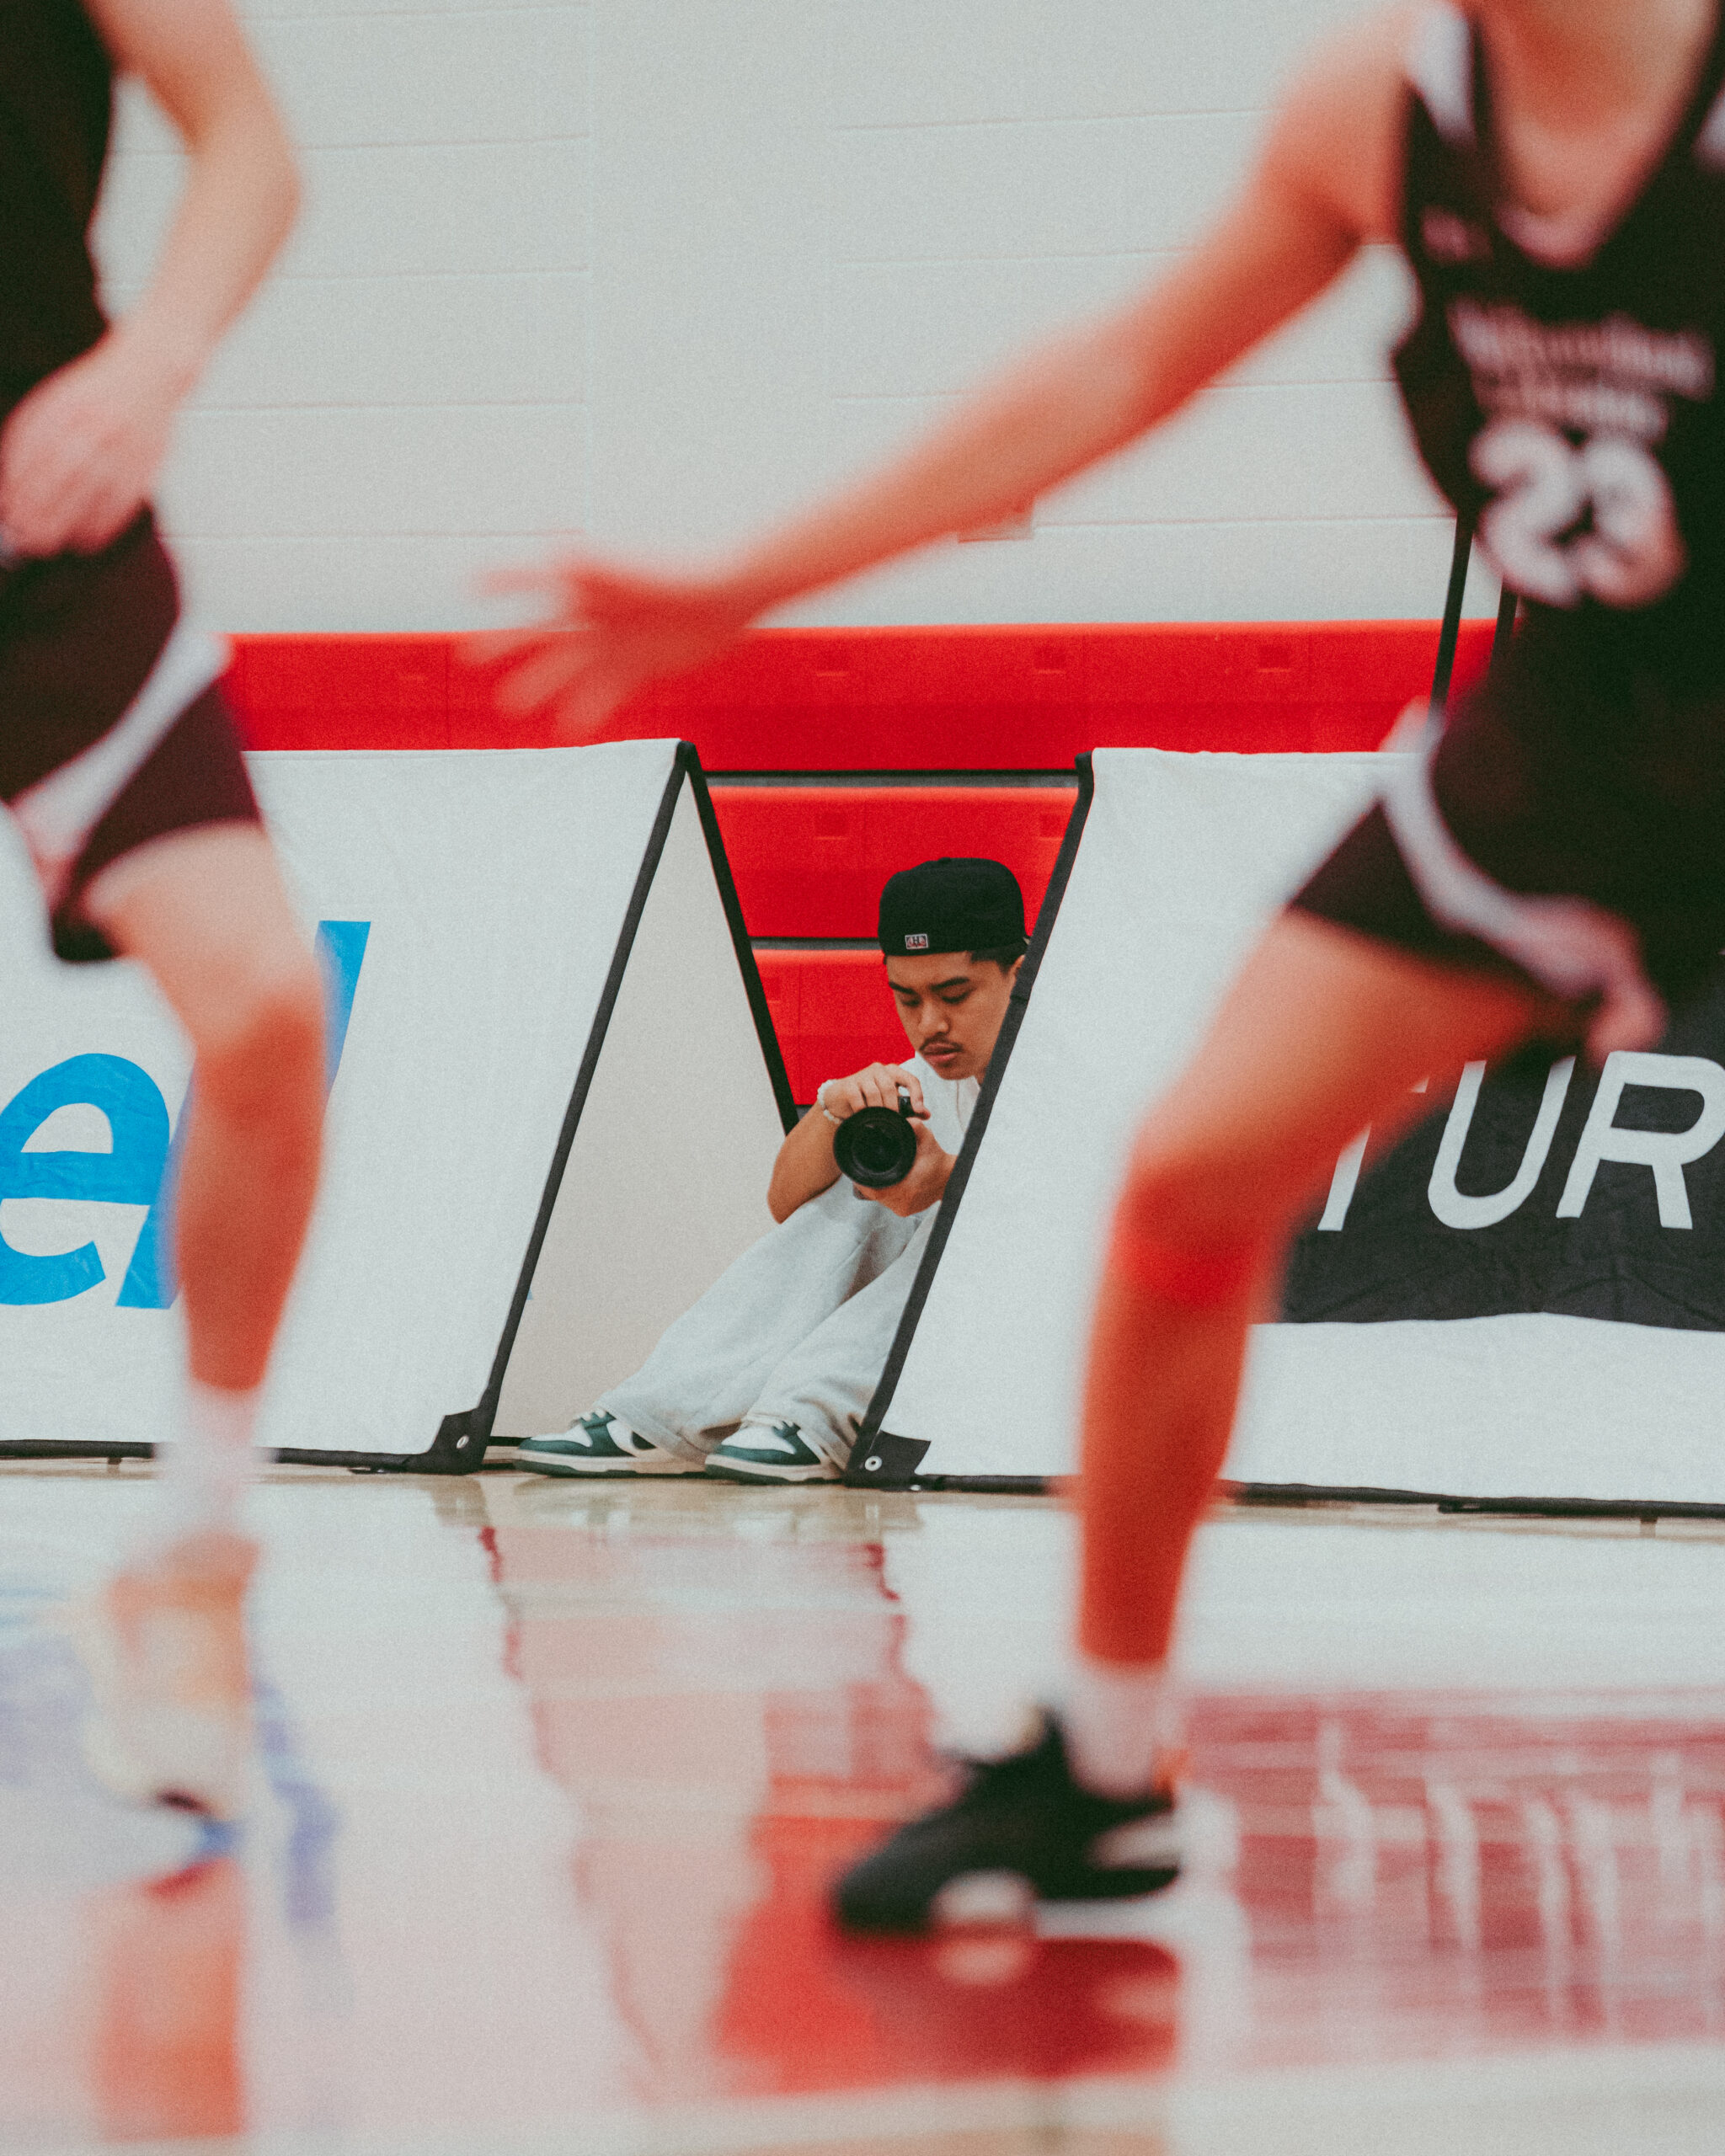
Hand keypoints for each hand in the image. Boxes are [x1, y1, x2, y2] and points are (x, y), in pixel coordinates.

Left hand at [0, 331, 182, 557]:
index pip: (34, 451)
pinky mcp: (146, 465)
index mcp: (66, 407)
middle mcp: (93, 426)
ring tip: (47, 544)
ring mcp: (121, 447)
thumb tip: (12, 480)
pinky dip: (103, 525)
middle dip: (37, 510)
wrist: (152, 373)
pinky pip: (121, 502)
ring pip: (89, 493)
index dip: (17, 485)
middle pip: (58, 476)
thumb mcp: (59, 398)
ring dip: (65, 523)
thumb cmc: (97, 390)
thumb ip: (35, 432)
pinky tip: (85, 539)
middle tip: (23, 536)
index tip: (7, 509)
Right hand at [468, 554, 757, 739]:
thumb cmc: (687, 570)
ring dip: (539, 686)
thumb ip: (597, 565)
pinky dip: (586, 710)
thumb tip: (559, 553)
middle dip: (506, 643)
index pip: (534, 575)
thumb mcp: (636, 568)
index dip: (501, 577)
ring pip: (567, 667)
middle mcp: (596, 609)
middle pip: (541, 628)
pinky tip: (568, 730)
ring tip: (509, 707)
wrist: (732, 592)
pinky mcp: (638, 665)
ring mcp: (615, 639)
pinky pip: (605, 692)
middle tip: (469, 658)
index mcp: (589, 577)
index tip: (467, 584)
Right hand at [820, 1062, 928, 1124]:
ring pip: (874, 1093)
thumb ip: (909, 1107)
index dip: (917, 1094)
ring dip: (877, 1109)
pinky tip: (863, 1116)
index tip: (919, 1110)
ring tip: (877, 1120)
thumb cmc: (870, 1100)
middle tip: (892, 1121)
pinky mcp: (848, 1084)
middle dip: (892, 1108)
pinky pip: (858, 1098)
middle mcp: (879, 1069)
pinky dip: (862, 1110)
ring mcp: (863, 1075)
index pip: (911, 1079)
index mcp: (893, 1072)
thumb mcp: (891, 1102)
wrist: (841, 1100)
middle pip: (890, 1088)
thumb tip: (927, 1114)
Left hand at [858, 1117, 953, 1216]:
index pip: (874, 1190)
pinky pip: (889, 1203)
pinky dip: (885, 1194)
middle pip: (875, 1195)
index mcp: (906, 1188)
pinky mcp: (906, 1211)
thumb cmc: (938, 1161)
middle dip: (867, 1183)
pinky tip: (883, 1184)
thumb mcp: (928, 1141)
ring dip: (876, 1189)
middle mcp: (903, 1202)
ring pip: (881, 1200)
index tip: (856, 1173)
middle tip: (861, 1171)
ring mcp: (904, 1209)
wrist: (951, 1178)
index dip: (862, 1182)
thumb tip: (906, 1119)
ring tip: (871, 1176)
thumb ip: (916, 1128)